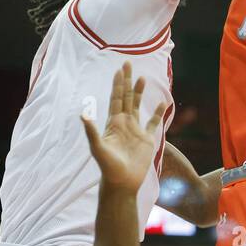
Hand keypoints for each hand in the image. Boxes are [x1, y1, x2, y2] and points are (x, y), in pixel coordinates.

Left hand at [81, 62, 167, 191]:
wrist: (122, 182)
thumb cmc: (108, 166)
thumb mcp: (97, 147)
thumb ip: (91, 131)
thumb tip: (83, 114)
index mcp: (113, 122)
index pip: (116, 98)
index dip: (118, 84)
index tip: (119, 69)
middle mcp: (124, 123)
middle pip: (126, 97)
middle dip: (127, 81)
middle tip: (127, 63)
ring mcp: (136, 130)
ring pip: (138, 106)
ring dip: (139, 92)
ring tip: (142, 78)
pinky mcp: (147, 139)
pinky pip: (153, 122)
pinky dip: (158, 112)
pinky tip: (162, 103)